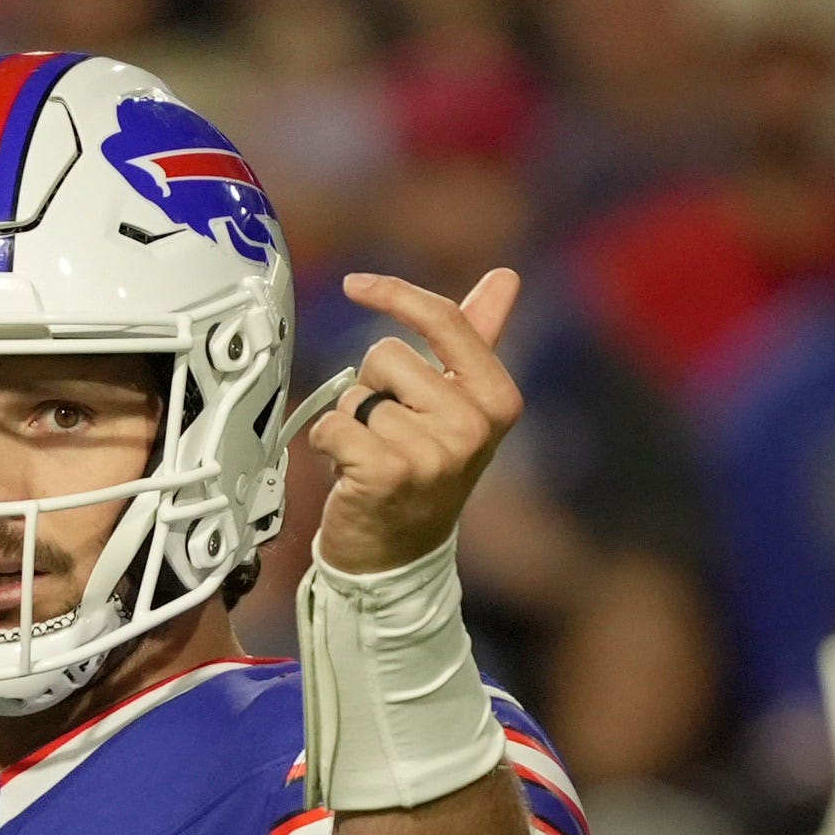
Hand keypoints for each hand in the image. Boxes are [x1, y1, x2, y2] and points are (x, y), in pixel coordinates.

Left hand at [308, 268, 525, 579]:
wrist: (399, 557)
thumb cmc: (425, 472)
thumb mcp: (460, 405)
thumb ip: (479, 338)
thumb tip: (506, 278)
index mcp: (497, 401)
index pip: (445, 322)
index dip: (394, 295)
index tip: (354, 283)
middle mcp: (472, 426)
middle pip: (386, 356)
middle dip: (372, 389)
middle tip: (389, 433)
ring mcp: (432, 453)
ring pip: (355, 394)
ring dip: (351, 422)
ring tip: (372, 456)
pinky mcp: (386, 473)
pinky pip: (333, 424)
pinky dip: (328, 445)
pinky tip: (351, 474)